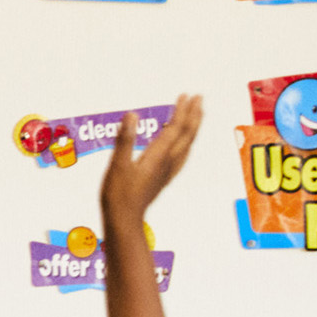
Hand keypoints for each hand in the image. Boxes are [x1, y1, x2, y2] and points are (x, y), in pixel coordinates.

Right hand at [100, 95, 200, 227]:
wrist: (124, 220)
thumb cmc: (119, 195)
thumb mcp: (117, 165)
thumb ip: (125, 139)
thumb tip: (131, 115)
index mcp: (158, 156)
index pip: (175, 128)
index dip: (182, 110)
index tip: (186, 95)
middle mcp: (167, 162)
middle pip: (187, 134)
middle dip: (194, 115)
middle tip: (198, 98)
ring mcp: (167, 171)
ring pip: (187, 145)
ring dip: (193, 128)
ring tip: (196, 116)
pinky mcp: (163, 178)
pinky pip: (182, 156)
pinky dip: (186, 145)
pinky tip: (184, 146)